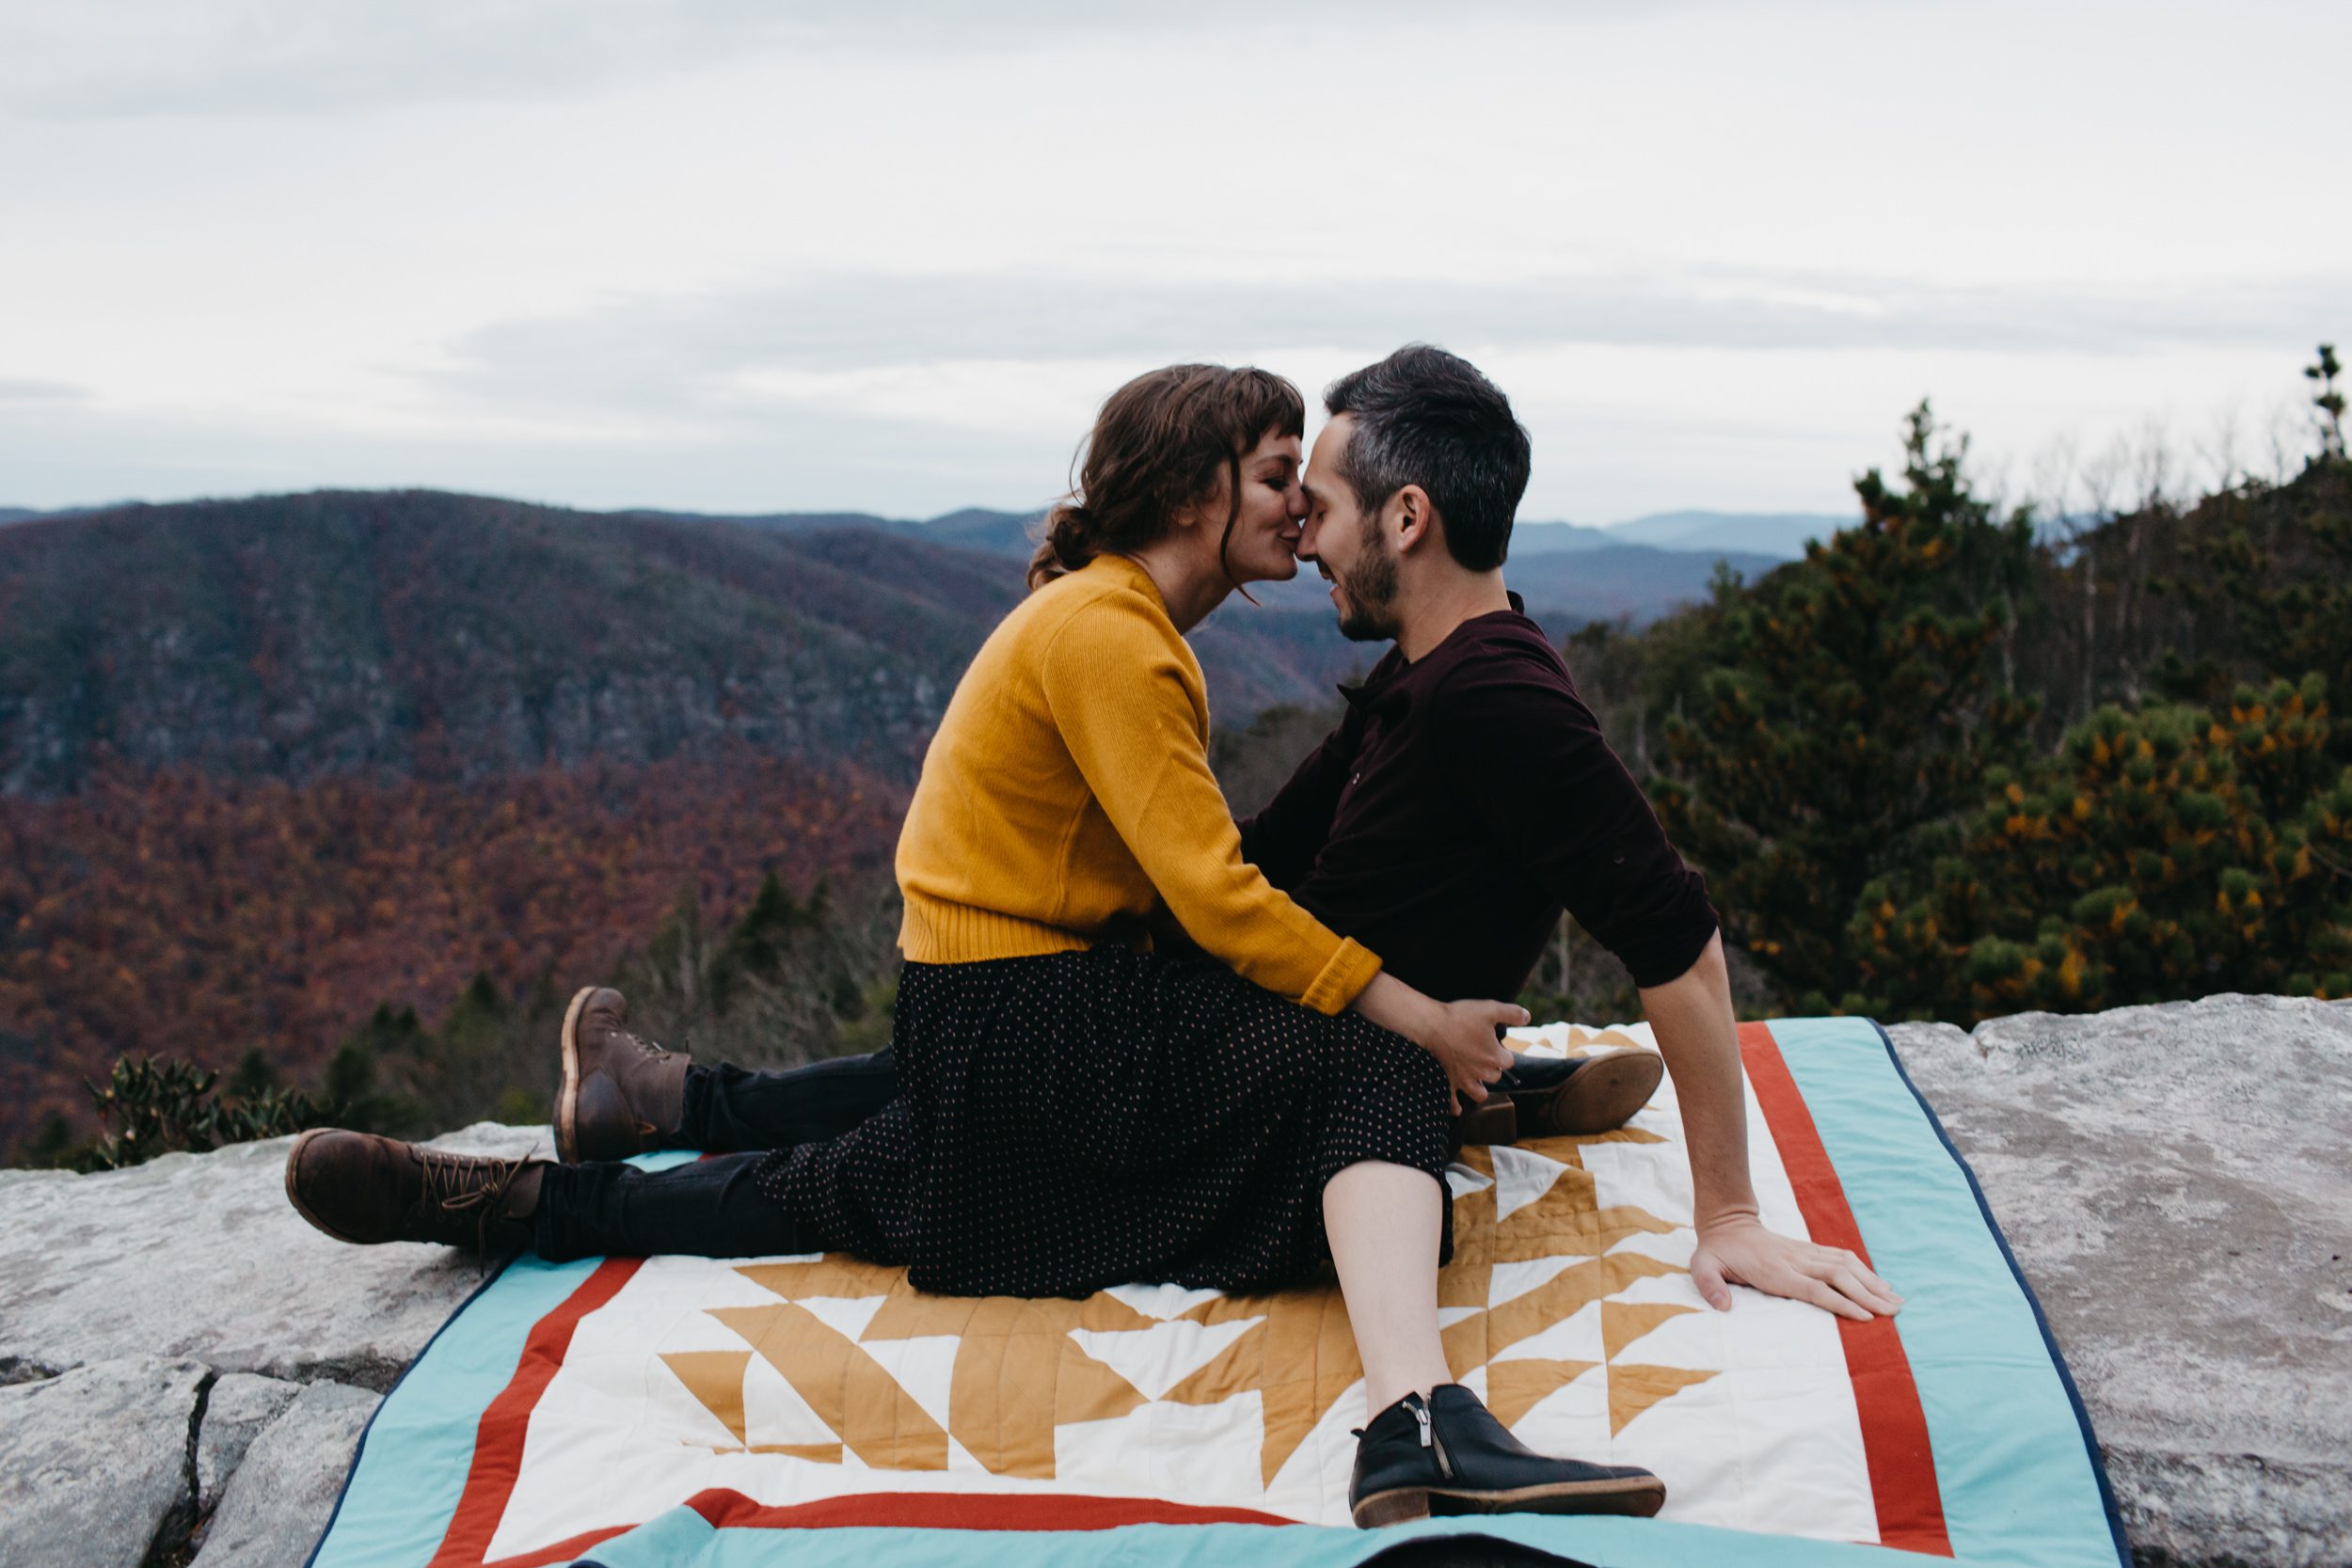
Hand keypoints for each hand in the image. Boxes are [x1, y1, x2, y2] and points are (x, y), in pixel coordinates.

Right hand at [1416, 998, 1524, 1114]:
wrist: (1431, 1025)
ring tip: (1475, 1077)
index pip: (1509, 1060)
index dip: (1502, 1051)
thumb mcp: (1490, 1009)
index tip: (1492, 1042)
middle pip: (1495, 1076)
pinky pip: (1454, 1104)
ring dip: (1480, 1087)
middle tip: (1480, 1053)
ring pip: (1480, 1093)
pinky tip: (1458, 1107)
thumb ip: (1512, 1013)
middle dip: (1491, 1067)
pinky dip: (1457, 1107)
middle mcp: (1482, 1073)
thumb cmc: (1460, 1017)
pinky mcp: (1448, 1084)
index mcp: (1495, 1057)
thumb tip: (1527, 1016)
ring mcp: (1464, 1081)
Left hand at [1690, 1212, 1903, 1320]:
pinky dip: (1864, 1270)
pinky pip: (1842, 1257)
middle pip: (1840, 1277)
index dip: (1841, 1302)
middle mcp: (1796, 1261)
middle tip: (1894, 1312)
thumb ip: (1711, 1285)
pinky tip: (1880, 1284)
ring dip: (1872, 1282)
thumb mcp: (1703, 1267)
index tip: (1866, 1317)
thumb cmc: (1716, 1251)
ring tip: (1897, 1300)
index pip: (1816, 1289)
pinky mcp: (1809, 1249)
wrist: (1726, 1222)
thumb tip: (1723, 1306)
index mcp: (1776, 1271)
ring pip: (1846, 1265)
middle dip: (1868, 1295)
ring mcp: (1804, 1253)